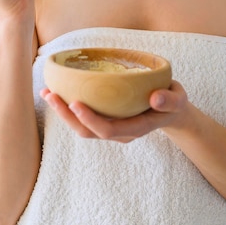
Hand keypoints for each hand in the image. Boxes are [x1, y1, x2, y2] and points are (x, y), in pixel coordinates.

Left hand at [40, 80, 189, 142]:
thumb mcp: (178, 99)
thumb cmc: (173, 101)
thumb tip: (156, 98)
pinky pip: (83, 119)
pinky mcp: (106, 119)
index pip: (108, 129)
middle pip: (88, 132)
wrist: (172, 110)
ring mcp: (112, 128)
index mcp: (135, 128)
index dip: (90, 119)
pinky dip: (68, 107)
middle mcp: (120, 132)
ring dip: (63, 113)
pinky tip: (58, 92)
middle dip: (67, 116)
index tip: (75, 103)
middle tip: (51, 95)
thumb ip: (170, 100)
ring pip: (82, 127)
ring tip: (47, 93)